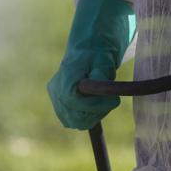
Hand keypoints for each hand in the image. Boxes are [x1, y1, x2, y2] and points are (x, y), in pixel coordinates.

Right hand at [47, 0, 134, 129]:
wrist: (89, 48)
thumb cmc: (98, 52)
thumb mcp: (103, 60)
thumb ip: (100, 75)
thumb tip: (98, 89)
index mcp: (65, 79)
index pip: (78, 105)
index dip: (98, 106)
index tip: (115, 100)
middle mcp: (56, 91)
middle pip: (76, 118)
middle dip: (97, 111)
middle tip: (110, 99)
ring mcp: (55, 98)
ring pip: (75, 122)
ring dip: (93, 115)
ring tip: (103, 99)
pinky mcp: (59, 103)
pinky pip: (73, 120)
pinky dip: (86, 116)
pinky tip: (96, 105)